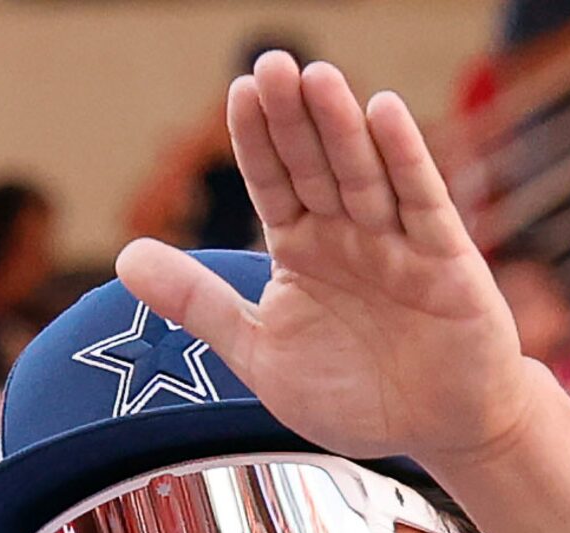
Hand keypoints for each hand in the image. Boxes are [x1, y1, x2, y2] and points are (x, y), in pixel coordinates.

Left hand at [115, 54, 541, 472]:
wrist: (434, 432)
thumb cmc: (351, 394)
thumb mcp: (258, 354)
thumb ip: (197, 303)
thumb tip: (123, 257)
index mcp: (302, 249)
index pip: (273, 182)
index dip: (257, 140)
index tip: (238, 92)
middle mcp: (349, 234)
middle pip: (316, 166)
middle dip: (294, 118)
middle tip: (272, 64)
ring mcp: (398, 242)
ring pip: (364, 175)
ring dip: (342, 127)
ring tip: (318, 77)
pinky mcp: (446, 262)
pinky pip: (422, 203)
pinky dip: (405, 160)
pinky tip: (385, 113)